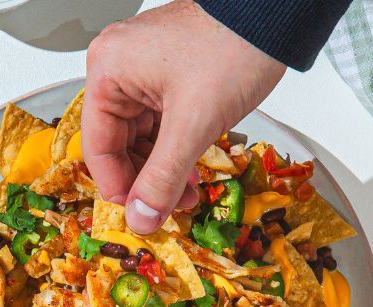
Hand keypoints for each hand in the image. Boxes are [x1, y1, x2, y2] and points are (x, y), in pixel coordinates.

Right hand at [84, 0, 283, 234]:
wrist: (275, 15)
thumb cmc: (233, 47)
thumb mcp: (193, 124)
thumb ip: (162, 178)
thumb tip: (140, 219)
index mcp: (108, 70)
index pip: (98, 146)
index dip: (118, 188)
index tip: (139, 216)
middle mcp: (119, 66)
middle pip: (119, 142)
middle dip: (147, 179)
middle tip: (169, 209)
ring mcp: (144, 68)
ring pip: (143, 135)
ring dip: (164, 167)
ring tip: (189, 192)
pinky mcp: (169, 72)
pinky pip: (162, 120)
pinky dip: (176, 146)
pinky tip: (193, 168)